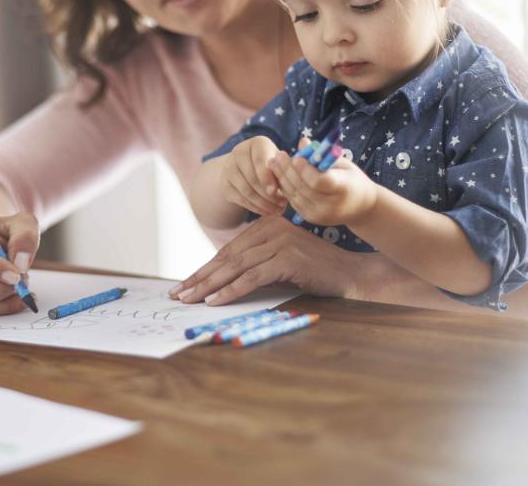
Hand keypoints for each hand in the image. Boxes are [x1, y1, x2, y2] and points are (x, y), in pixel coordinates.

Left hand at [167, 213, 367, 304]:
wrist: (349, 274)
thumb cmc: (314, 271)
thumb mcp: (279, 263)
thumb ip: (254, 266)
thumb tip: (218, 283)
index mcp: (265, 225)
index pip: (227, 251)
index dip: (203, 269)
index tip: (183, 286)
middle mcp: (270, 228)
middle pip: (226, 257)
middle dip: (199, 278)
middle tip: (177, 294)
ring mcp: (279, 241)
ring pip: (235, 266)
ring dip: (208, 286)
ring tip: (189, 300)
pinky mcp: (287, 258)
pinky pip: (252, 277)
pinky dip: (231, 290)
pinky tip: (214, 301)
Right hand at [222, 136, 285, 215]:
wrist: (248, 169)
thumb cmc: (272, 166)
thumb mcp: (280, 164)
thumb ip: (284, 172)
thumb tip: (288, 187)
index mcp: (257, 143)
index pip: (260, 160)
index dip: (267, 177)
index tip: (275, 191)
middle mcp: (239, 151)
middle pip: (252, 178)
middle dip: (269, 195)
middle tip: (283, 204)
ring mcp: (229, 167)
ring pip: (246, 190)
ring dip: (263, 203)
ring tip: (278, 210)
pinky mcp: (225, 183)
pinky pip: (240, 199)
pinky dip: (255, 208)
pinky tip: (266, 212)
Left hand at [267, 138, 377, 225]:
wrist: (362, 208)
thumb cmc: (352, 180)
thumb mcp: (343, 164)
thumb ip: (323, 155)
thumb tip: (303, 142)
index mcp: (343, 189)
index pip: (319, 181)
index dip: (305, 170)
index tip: (296, 157)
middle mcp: (331, 205)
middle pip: (303, 187)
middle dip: (287, 170)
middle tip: (277, 155)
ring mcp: (320, 214)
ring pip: (294, 194)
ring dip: (281, 178)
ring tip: (273, 162)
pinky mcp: (311, 218)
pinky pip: (293, 201)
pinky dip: (285, 188)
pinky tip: (279, 175)